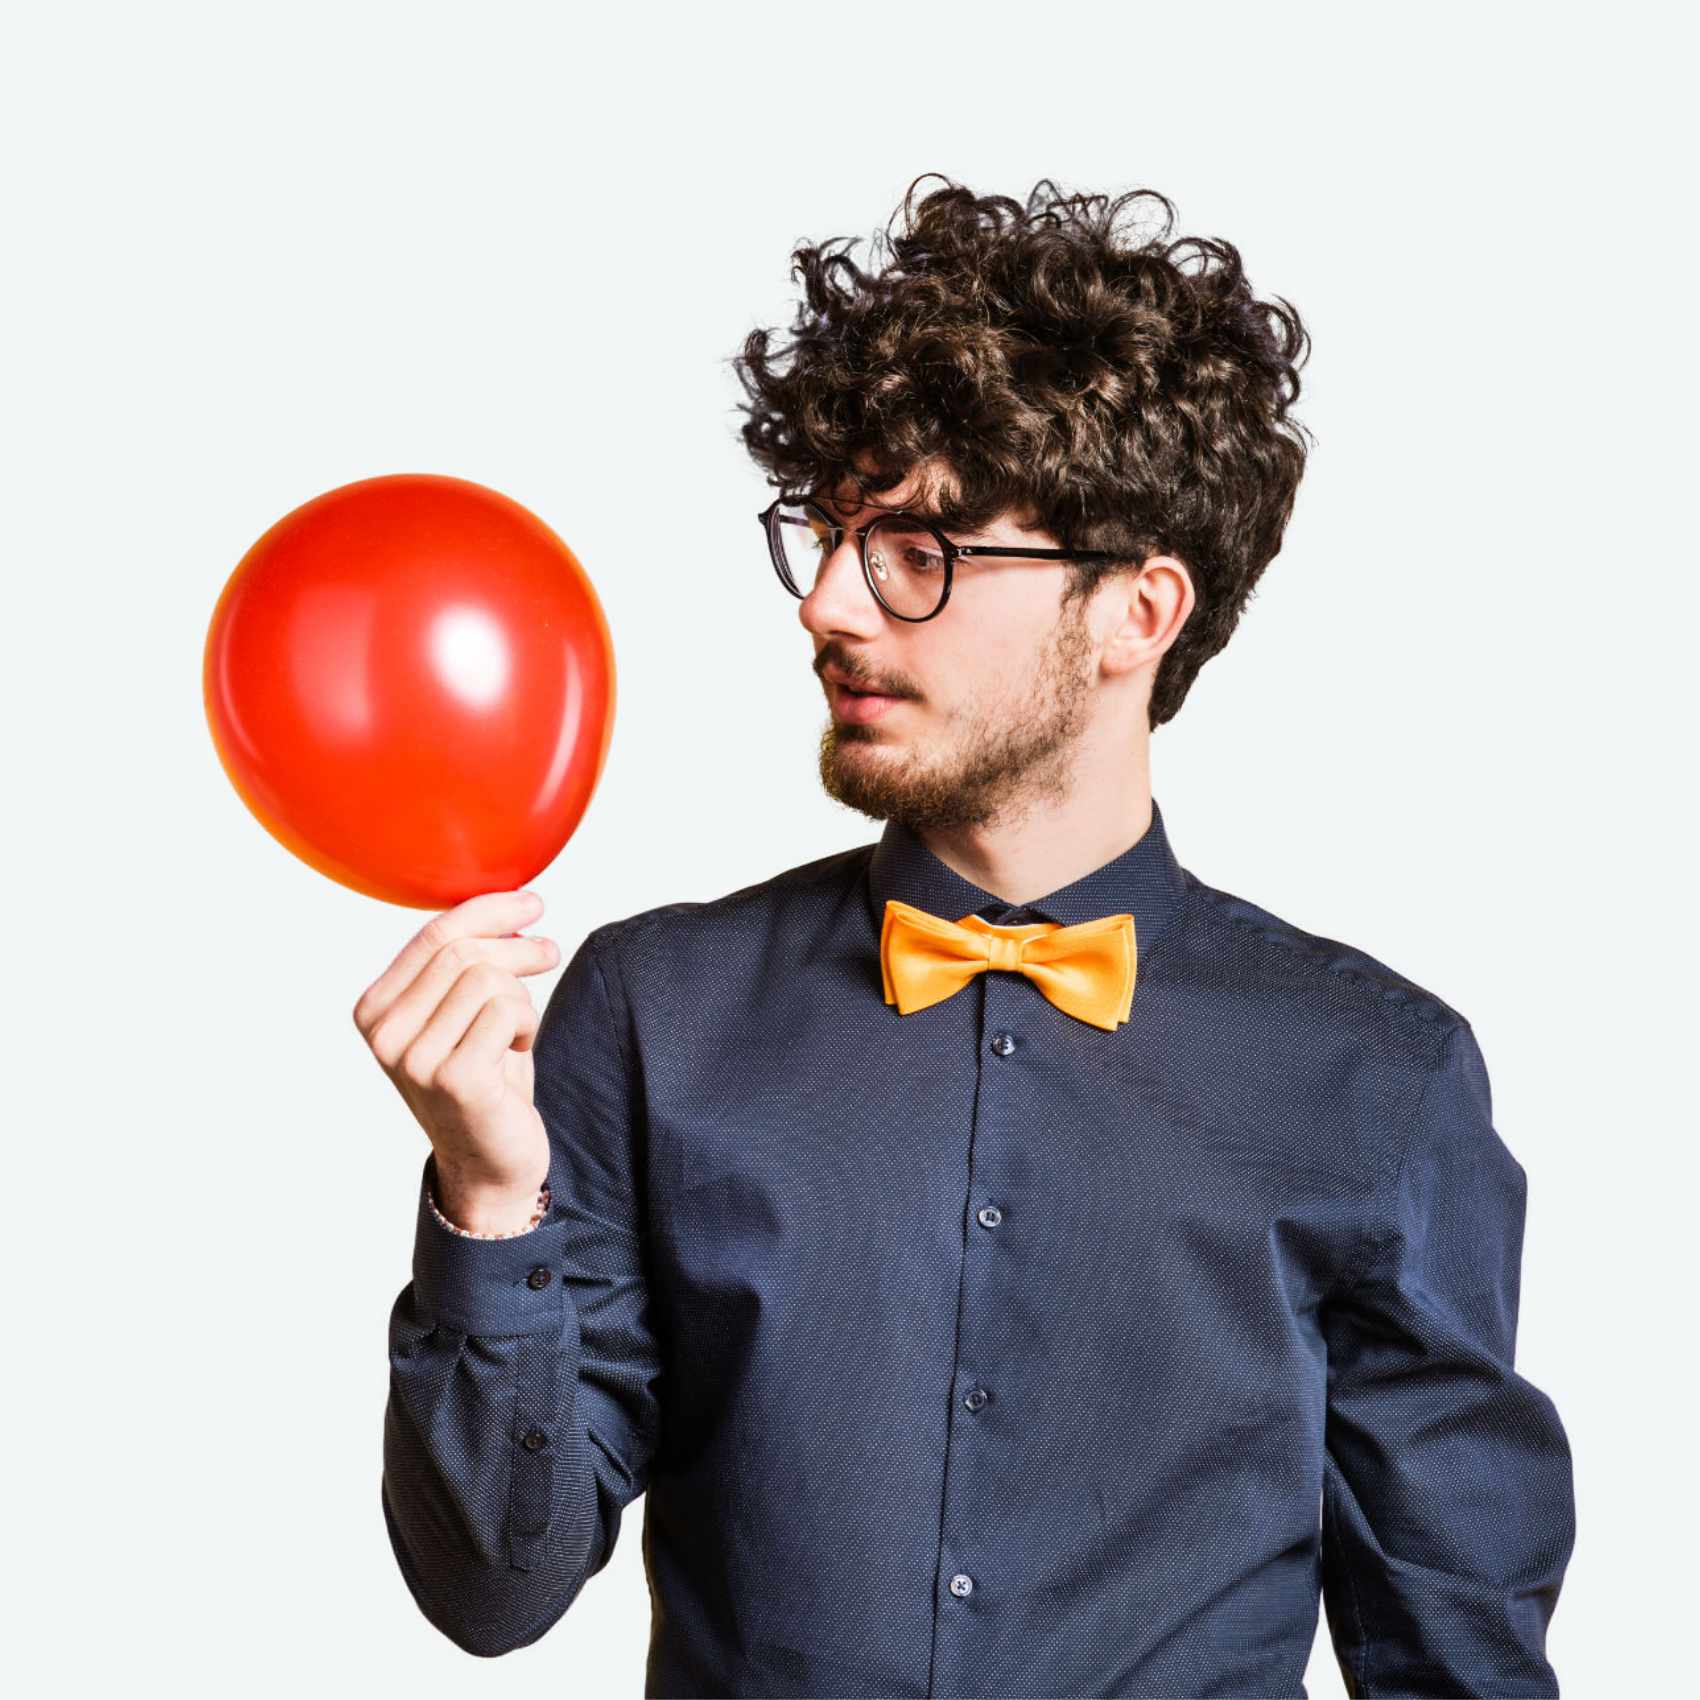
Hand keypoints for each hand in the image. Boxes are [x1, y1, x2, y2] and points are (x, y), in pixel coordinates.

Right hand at [354, 889, 560, 1227]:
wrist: (491, 1162)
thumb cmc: (484, 1078)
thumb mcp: (465, 1011)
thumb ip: (466, 961)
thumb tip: (513, 903)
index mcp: (374, 1010)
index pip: (434, 934)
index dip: (489, 910)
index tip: (533, 903)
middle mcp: (384, 1034)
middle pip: (464, 951)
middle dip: (517, 948)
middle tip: (548, 954)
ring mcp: (414, 1059)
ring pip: (489, 979)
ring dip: (521, 999)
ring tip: (515, 1033)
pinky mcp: (454, 1080)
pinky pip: (508, 1012)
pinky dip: (527, 1025)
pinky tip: (517, 1053)